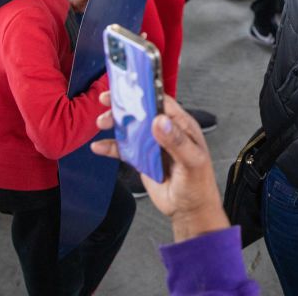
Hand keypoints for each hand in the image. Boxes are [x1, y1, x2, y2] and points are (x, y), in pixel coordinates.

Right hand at [91, 92, 226, 242]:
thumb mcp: (192, 162)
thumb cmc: (198, 185)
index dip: (145, 92)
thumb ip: (176, 142)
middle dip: (124, 105)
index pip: (162, 102)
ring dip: (115, 124)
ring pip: (131, 128)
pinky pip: (123, 149)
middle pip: (142, 112)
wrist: (189, 211)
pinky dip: (110, 147)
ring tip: (101, 123)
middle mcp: (166, 132)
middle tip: (106, 101)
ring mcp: (152, 145)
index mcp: (182, 126)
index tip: (129, 86)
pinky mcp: (141, 159)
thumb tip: (160, 121)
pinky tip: (99, 147)